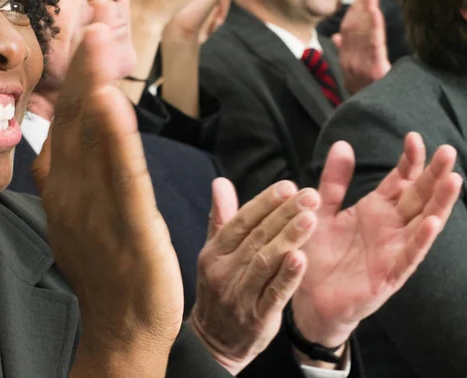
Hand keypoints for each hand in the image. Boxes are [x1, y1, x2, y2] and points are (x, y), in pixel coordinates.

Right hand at [32, 24, 182, 375]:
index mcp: (65, 187)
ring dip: (97, 87)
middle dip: (87, 68)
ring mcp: (97, 210)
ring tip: (98, 40)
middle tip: (93, 19)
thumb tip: (71, 135)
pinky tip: (114, 105)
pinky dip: (117, 141)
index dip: (80, 78)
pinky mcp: (129, 228)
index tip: (88, 36)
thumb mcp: (80, 213)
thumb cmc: (108, 266)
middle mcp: (73, 193)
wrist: (124, 325)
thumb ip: (73, 172)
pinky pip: (122, 179)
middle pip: (79, 120)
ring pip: (96, 140)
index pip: (70, 122)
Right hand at [189, 178, 319, 374]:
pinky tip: (302, 258)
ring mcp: (238, 295)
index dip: (265, 202)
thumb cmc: (219, 289)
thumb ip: (221, 218)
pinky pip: (274, 294)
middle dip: (284, 214)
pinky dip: (288, 276)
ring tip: (310, 218)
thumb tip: (220, 183)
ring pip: (265, 262)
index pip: (241, 221)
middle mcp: (223, 272)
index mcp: (214, 253)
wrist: (214, 341)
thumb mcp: (214, 254)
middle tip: (309, 196)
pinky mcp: (256, 318)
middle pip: (257, 237)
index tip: (288, 186)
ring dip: (288, 238)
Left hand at [293, 133, 462, 347]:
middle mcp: (390, 226)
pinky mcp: (389, 275)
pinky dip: (420, 240)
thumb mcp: (321, 210)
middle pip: (418, 196)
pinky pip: (408, 256)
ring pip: (423, 223)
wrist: (309, 296)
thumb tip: (342, 143)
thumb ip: (333, 181)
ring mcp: (393, 250)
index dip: (410, 160)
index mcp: (376, 208)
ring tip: (453, 179)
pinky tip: (430, 222)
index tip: (413, 137)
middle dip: (434, 174)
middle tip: (447, 150)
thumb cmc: (318, 253)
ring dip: (439, 203)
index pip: (401, 179)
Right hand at [334, 0, 390, 94]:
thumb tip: (335, 35)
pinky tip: (375, 12)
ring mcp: (361, 64)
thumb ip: (343, 52)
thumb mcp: (351, 74)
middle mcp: (350, 60)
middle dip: (361, 5)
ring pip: (362, 32)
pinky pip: (373, 44)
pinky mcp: (374, 69)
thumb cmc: (363, 95)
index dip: (354, 10)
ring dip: (367, 10)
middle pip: (354, 27)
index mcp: (345, 59)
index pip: (347, 29)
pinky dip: (374, 27)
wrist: (369, 117)